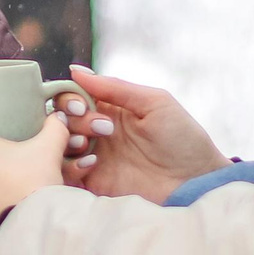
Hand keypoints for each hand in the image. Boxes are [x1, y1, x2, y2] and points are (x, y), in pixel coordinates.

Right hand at [56, 66, 225, 202]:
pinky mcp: (93, 184)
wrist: (196, 181)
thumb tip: (75, 70)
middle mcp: (97, 132)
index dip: (69, 97)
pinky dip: (70, 167)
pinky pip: (65, 174)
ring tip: (90, 146)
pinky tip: (92, 165)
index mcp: (110, 109)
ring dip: (68, 141)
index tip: (82, 105)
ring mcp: (94, 158)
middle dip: (73, 119)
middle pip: (61, 119)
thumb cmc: (182, 138)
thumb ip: (115, 88)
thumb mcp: (154, 103)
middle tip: (102, 130)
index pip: (73, 96)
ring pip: (57, 146)